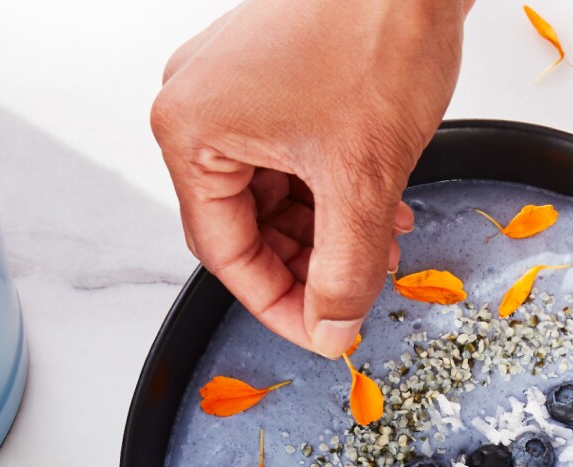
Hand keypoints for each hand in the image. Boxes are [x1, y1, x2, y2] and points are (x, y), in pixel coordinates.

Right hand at [151, 0, 471, 356]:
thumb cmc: (374, 30)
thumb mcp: (362, 177)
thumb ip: (345, 269)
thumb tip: (332, 325)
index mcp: (190, 129)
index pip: (223, 250)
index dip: (277, 302)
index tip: (323, 331)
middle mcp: (197, 102)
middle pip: (244, 221)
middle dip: (308, 262)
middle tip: (357, 291)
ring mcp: (233, 82)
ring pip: (272, 189)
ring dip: (326, 226)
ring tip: (382, 243)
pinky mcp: (272, 71)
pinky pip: (288, 151)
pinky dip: (330, 184)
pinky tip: (379, 201)